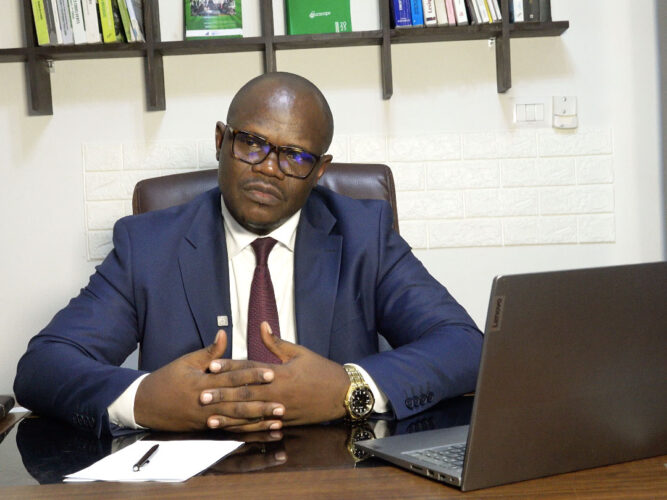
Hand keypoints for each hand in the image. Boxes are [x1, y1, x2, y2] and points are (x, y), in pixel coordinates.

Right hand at [134, 330, 284, 431]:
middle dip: (262, 403)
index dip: (252, 375)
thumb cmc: (166, 379)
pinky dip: (247, 431)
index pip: (232, 378)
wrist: (144, 405)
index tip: (271, 373)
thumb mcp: (186, 362)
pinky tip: (262, 431)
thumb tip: (224, 333)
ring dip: (259, 421)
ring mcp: (206, 418)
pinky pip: (230, 430)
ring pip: (236, 420)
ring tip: (278, 421)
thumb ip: (209, 352)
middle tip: (283, 403)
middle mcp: (206, 403)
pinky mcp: (205, 428)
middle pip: (238, 402)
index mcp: (202, 383)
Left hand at [202, 322, 350, 429]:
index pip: (250, 369)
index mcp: (281, 374)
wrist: (343, 395)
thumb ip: (276, 343)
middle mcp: (278, 393)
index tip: (211, 367)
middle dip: (222, 395)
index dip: (230, 368)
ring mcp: (281, 411)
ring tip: (209, 418)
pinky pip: (262, 427)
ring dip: (229, 417)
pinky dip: (246, 429)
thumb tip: (261, 325)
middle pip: (245, 394)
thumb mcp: (300, 352)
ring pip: (250, 415)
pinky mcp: (285, 423)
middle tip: (201, 396)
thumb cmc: (321, 370)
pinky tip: (232, 430)